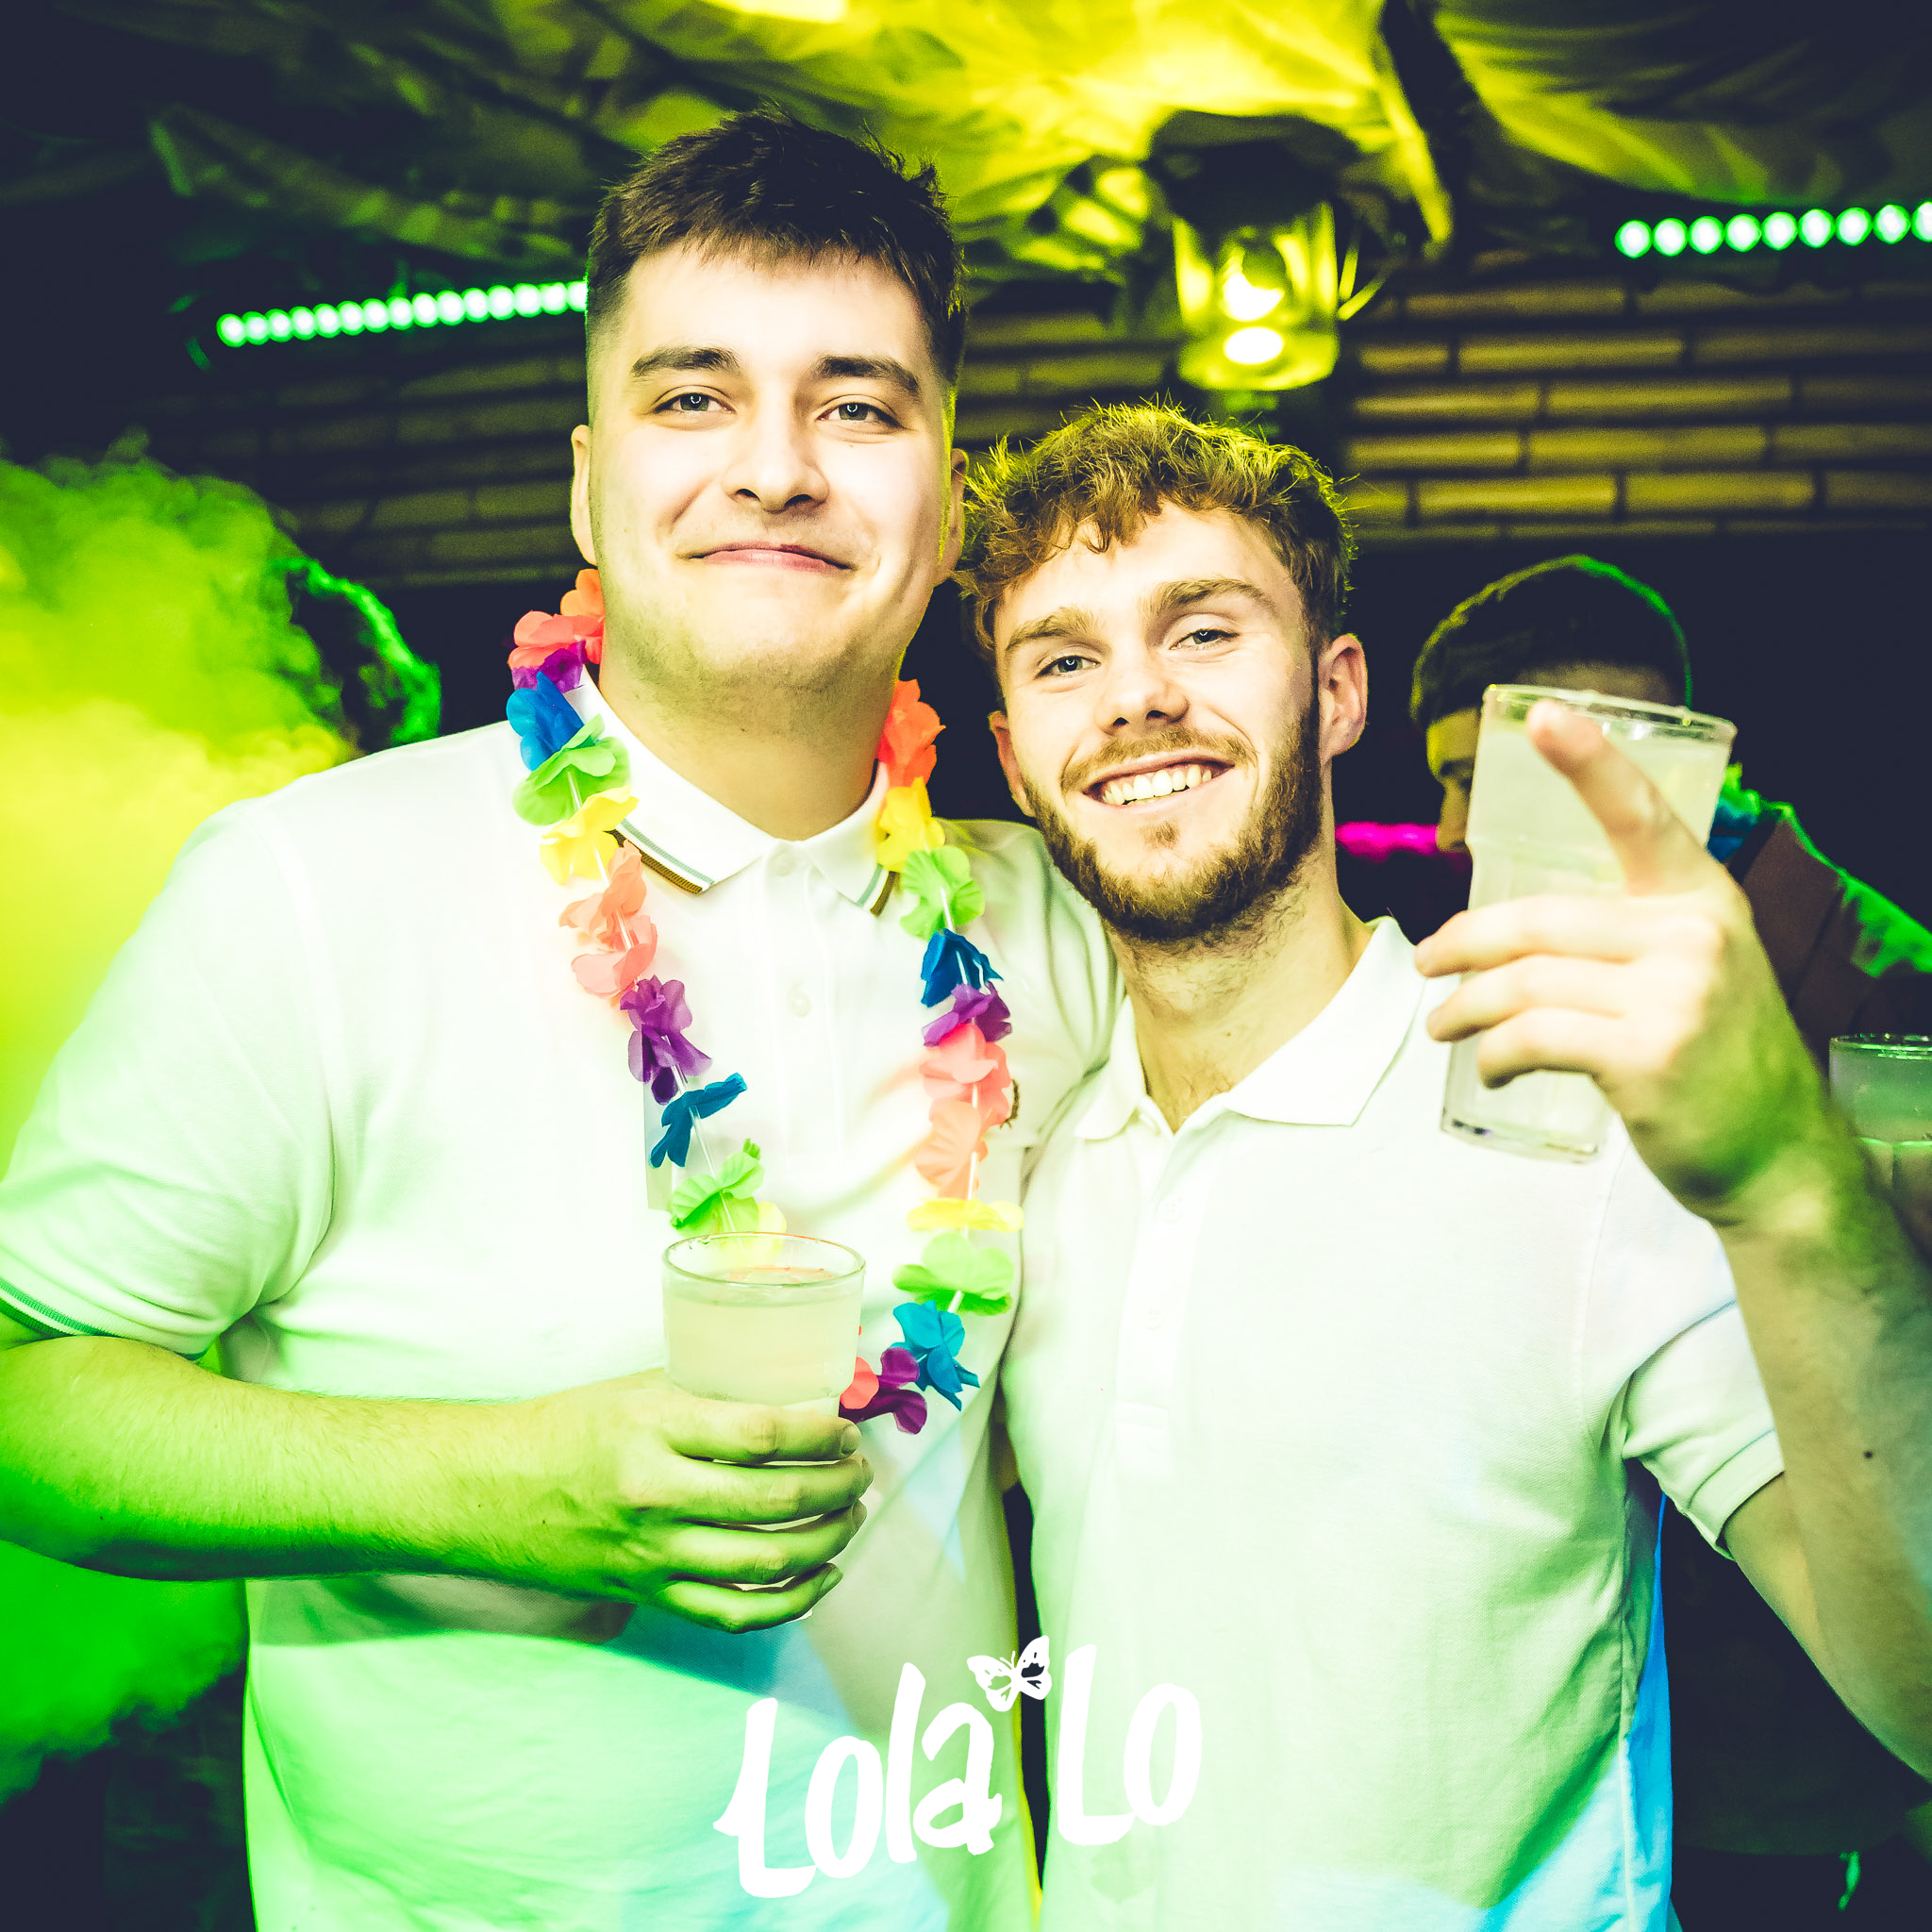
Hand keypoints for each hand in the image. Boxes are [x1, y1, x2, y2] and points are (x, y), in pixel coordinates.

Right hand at [475, 1369, 873, 1633]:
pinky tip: (822, 1576)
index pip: (763, 1434)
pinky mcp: (647, 1595)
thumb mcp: (639, 1388)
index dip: (820, 1435)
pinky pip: (734, 1612)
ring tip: (851, 1516)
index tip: (845, 1430)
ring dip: (827, 1540)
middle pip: (775, 1502)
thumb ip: (711, 1394)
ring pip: (765, 1562)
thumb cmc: (569, 1426)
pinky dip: (790, 1602)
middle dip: (837, 1488)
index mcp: (655, 1430)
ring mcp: (652, 1554)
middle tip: (860, 1473)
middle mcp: (656, 1496)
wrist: (487, 1490)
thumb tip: (796, 1395)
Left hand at [1414, 701, 1831, 1222]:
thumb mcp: (1698, 973)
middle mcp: (1693, 935)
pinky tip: (1488, 1068)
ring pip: (1526, 981)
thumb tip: (1518, 936)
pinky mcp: (1648, 1055)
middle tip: (1426, 965)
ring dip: (1465, 1006)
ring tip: (1443, 1025)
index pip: (1640, 815)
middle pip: (1540, 919)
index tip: (1543, 714)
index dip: (1589, 761)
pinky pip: (1534, 1036)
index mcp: (1701, 899)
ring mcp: (1675, 995)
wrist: (1777, 1154)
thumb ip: (1632, 938)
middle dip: (1464, 943)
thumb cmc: (1718, 1061)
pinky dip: (1494, 1053)